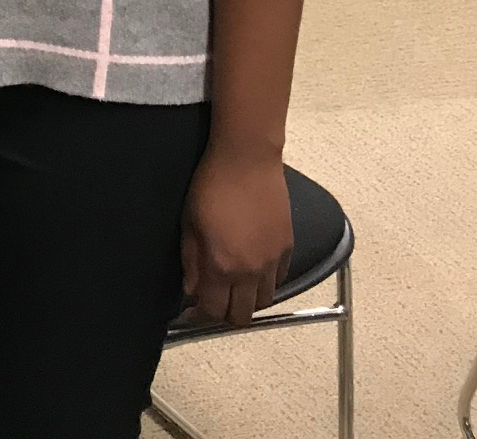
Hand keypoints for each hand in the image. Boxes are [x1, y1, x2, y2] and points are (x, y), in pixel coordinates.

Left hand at [181, 146, 291, 326]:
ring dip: (248, 301)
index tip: (193, 309)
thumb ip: (191, 262)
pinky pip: (280, 279)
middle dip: (226, 314)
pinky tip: (253, 270)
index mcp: (222, 266)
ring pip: (264, 301)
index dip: (200, 314)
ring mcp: (273, 261)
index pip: (213, 310)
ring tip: (234, 287)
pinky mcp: (288, 247)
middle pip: (243, 315)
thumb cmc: (211, 186)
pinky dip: (267, 283)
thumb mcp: (189, 224)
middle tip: (214, 301)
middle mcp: (251, 271)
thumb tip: (192, 290)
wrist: (246, 160)